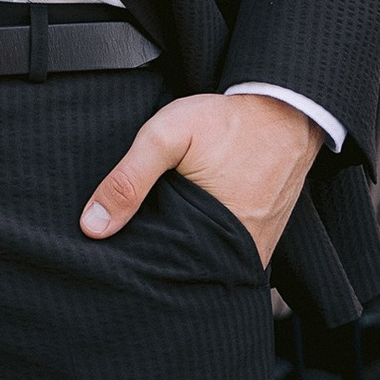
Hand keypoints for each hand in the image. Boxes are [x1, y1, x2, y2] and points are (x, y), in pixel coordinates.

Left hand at [80, 90, 321, 266]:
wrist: (286, 110)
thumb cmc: (228, 122)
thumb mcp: (167, 137)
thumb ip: (128, 179)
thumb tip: (92, 225)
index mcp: (216, 241)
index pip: (164, 270)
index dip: (139, 260)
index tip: (118, 249)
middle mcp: (241, 255)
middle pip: (186, 269)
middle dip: (161, 258)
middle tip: (140, 235)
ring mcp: (257, 249)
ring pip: (207, 262)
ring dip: (185, 250)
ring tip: (164, 228)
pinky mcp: (265, 237)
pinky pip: (228, 251)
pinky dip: (208, 241)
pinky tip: (192, 223)